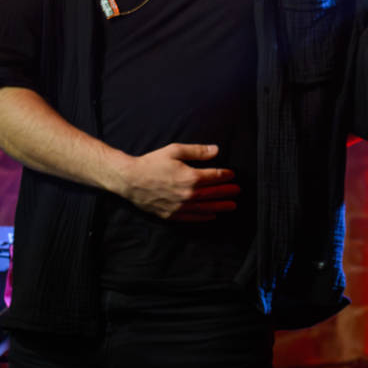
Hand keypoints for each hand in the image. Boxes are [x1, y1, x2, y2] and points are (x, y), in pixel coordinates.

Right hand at [116, 143, 239, 220]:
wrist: (129, 180)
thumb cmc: (151, 163)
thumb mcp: (174, 151)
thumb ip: (197, 151)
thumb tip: (216, 150)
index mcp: (190, 177)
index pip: (214, 176)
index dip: (225, 175)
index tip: (232, 174)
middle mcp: (188, 194)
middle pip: (213, 193)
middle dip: (227, 192)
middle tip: (238, 191)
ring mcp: (180, 206)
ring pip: (206, 208)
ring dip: (221, 207)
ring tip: (232, 206)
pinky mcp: (171, 215)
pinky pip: (192, 218)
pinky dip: (204, 217)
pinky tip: (212, 216)